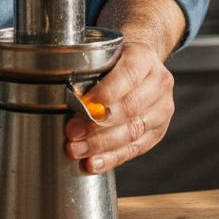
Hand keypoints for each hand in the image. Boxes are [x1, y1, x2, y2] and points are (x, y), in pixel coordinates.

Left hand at [64, 40, 174, 174]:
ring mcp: (162, 108)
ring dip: (102, 145)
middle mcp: (159, 82)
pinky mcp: (158, 131)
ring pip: (133, 131)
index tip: (83, 103)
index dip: (106, 91)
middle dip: (98, 124)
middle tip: (72, 132)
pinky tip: (94, 163)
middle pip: (131, 107)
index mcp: (144, 57)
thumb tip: (56, 90)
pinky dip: (112, 158)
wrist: (140, 69)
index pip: (129, 74)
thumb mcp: (103, 54)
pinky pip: (136, 148)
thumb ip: (87, 70)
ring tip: (77, 150)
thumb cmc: (114, 63)